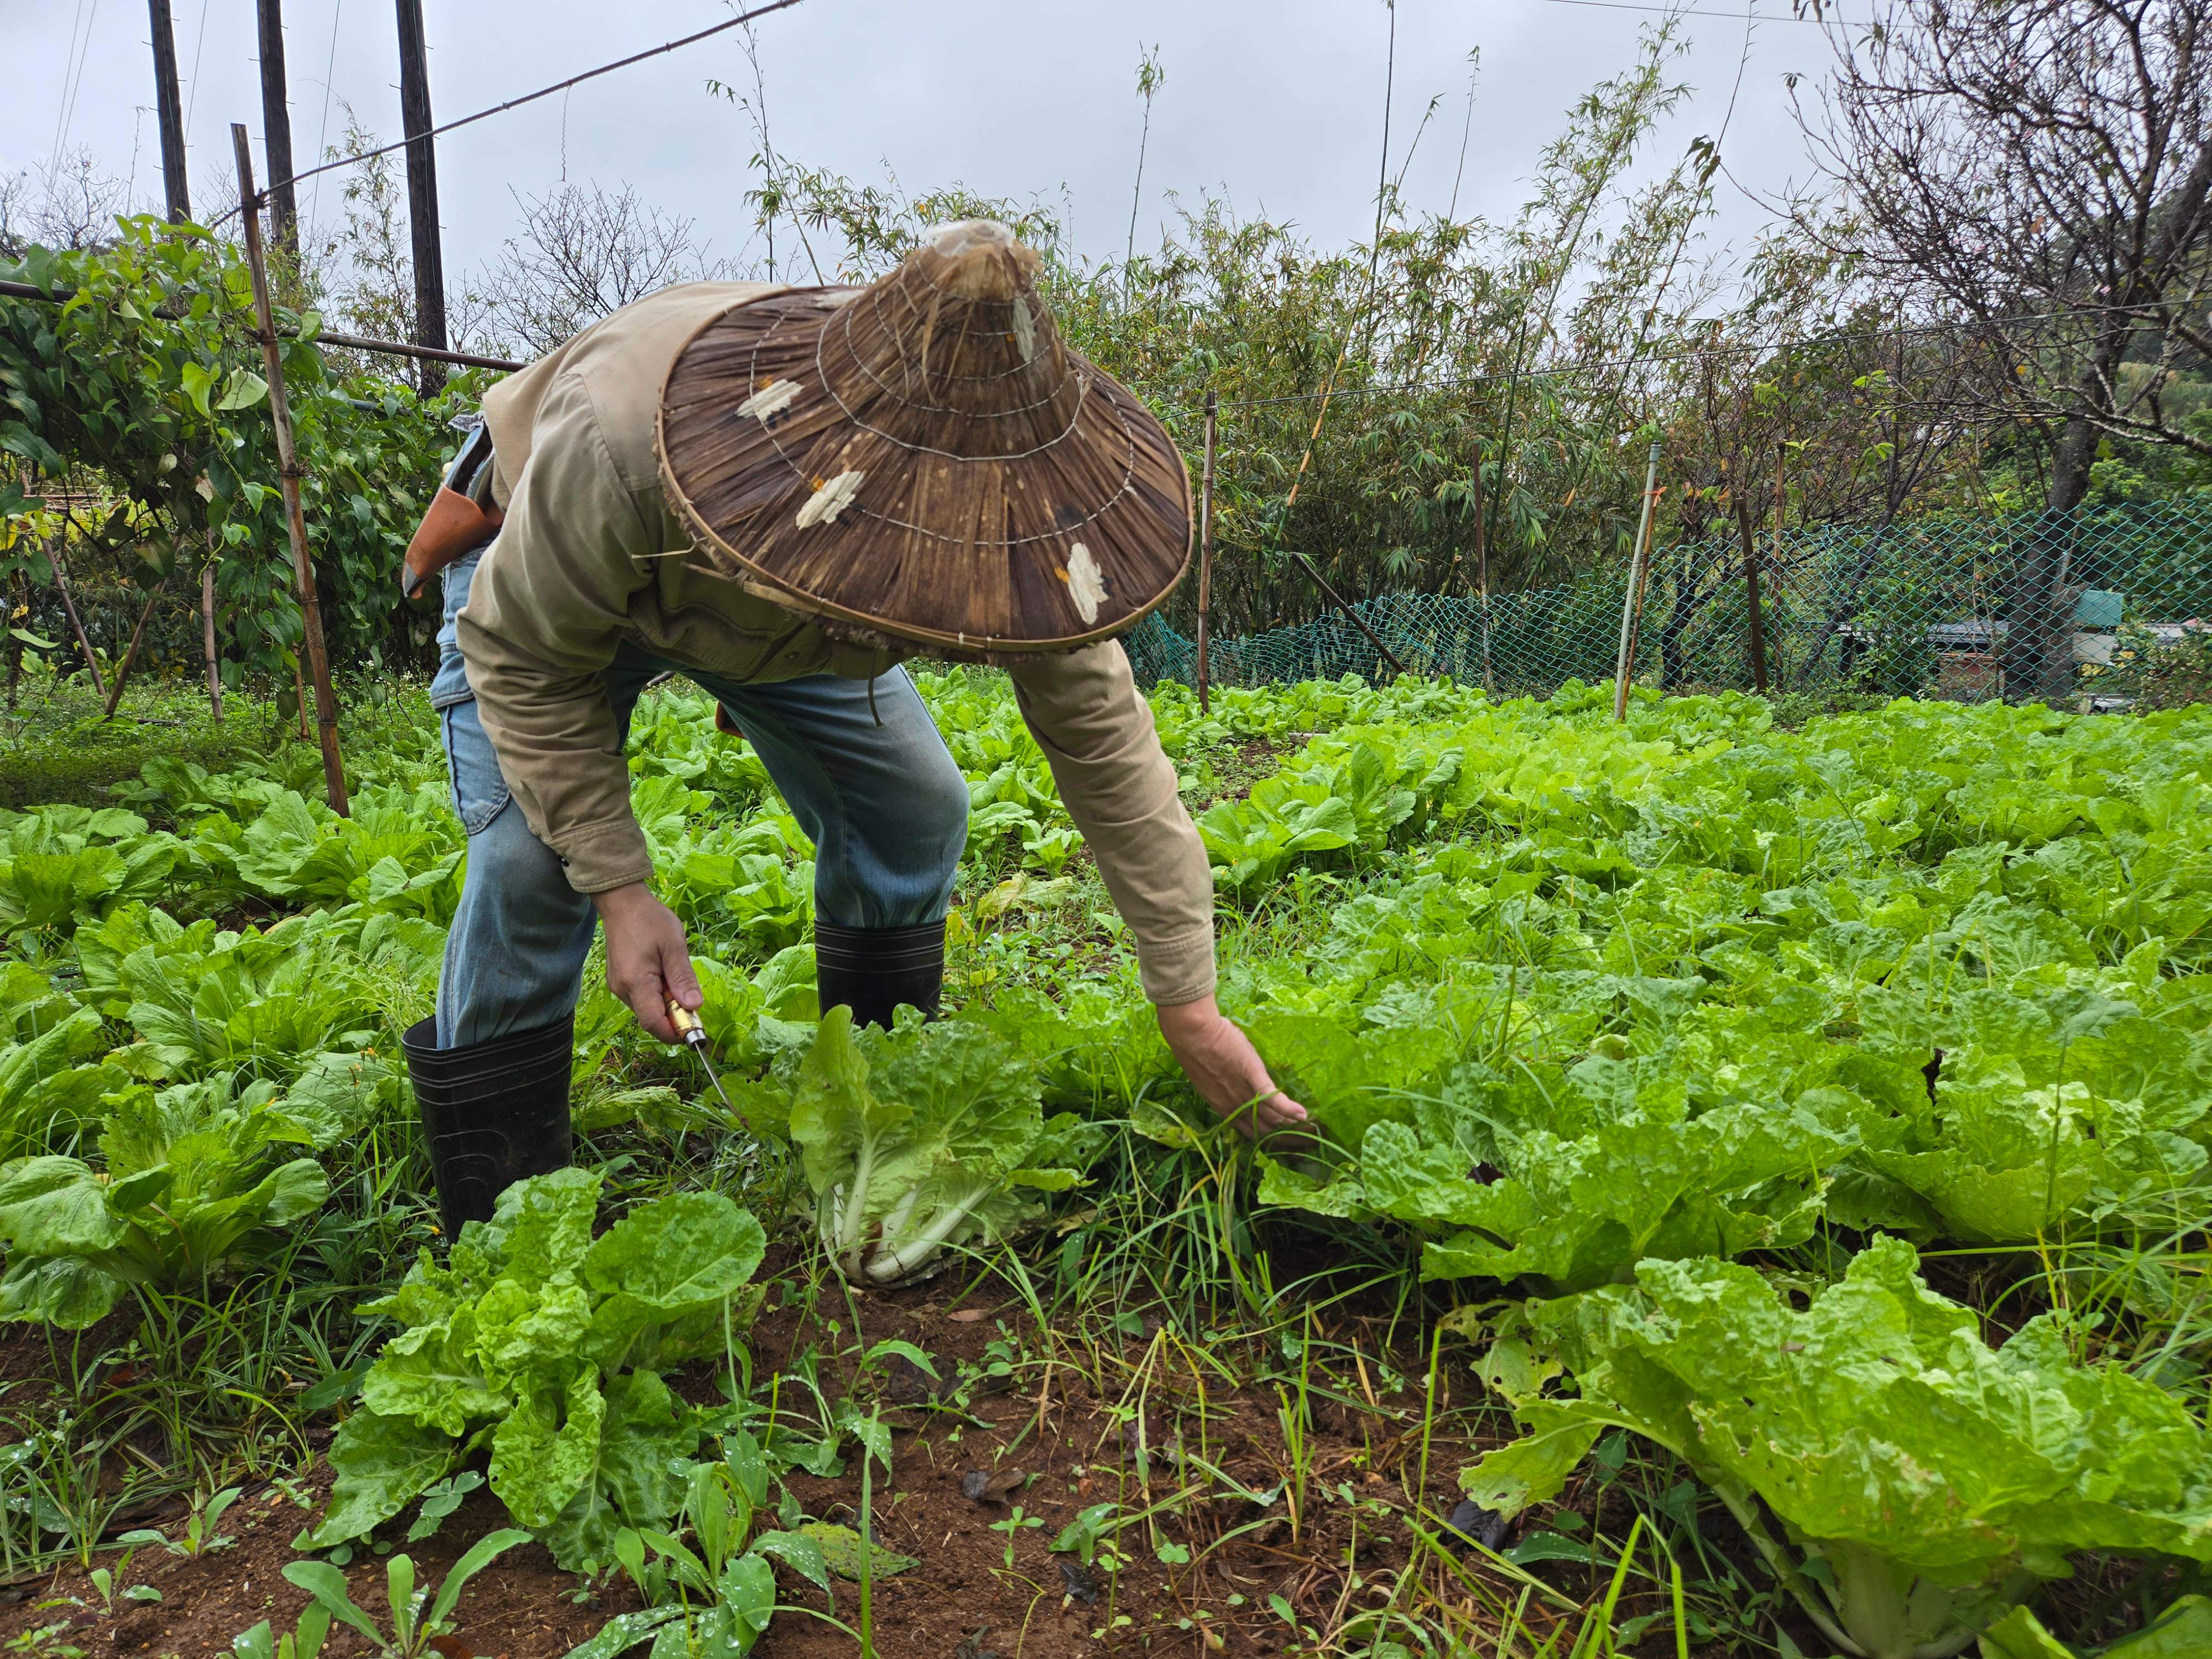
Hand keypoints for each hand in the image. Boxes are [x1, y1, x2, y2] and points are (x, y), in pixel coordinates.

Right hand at [594, 882, 699, 1042]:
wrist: (623, 903)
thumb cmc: (650, 919)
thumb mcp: (674, 945)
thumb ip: (683, 977)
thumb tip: (695, 1006)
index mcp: (636, 982)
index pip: (654, 1023)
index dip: (675, 1032)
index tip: (696, 1029)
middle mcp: (622, 990)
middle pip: (651, 1019)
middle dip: (674, 1017)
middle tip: (692, 999)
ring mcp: (619, 987)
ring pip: (647, 1010)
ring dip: (666, 1005)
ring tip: (676, 979)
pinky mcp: (620, 982)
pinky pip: (642, 999)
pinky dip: (657, 996)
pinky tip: (665, 977)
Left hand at [1156, 994, 1309, 1140]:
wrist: (1191, 1033)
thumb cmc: (1197, 1049)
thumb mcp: (1210, 1077)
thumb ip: (1225, 1089)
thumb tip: (1237, 1089)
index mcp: (1224, 1109)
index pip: (1252, 1134)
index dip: (1270, 1141)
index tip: (1286, 1142)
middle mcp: (1235, 1108)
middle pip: (1266, 1133)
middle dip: (1288, 1139)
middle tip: (1307, 1138)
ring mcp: (1243, 1093)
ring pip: (1272, 1119)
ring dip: (1293, 1126)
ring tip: (1311, 1127)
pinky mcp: (1251, 1075)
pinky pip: (1272, 1097)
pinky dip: (1289, 1108)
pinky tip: (1303, 1113)